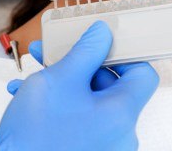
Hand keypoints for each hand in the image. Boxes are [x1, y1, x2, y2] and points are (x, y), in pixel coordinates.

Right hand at [0, 20, 158, 150]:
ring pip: (88, 100)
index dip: (124, 54)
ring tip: (34, 75)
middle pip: (110, 85)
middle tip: (54, 53)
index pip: (142, 74)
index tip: (101, 45)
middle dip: (80, 64)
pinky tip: (29, 96)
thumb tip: (102, 33)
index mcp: (121, 113)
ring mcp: (103, 146)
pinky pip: (79, 119)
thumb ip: (86, 51)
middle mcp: (119, 133)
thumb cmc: (35, 137)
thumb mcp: (60, 80)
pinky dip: (59, 103)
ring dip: (63, 81)